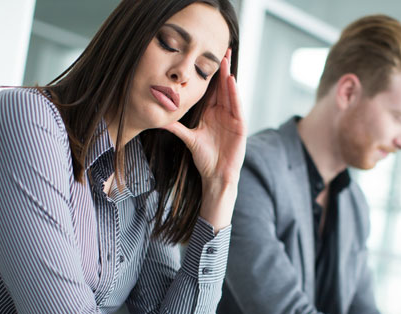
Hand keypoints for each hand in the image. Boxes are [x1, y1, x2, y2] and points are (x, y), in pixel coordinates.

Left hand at [164, 49, 245, 229]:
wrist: (216, 176)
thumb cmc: (204, 159)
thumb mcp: (188, 138)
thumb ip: (176, 127)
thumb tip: (160, 118)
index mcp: (212, 114)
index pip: (212, 90)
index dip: (211, 75)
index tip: (207, 59)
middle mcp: (224, 114)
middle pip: (223, 87)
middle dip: (223, 69)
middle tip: (221, 50)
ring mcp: (233, 119)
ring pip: (231, 94)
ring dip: (228, 77)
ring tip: (226, 61)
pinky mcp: (240, 127)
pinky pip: (237, 107)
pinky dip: (234, 94)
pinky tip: (231, 82)